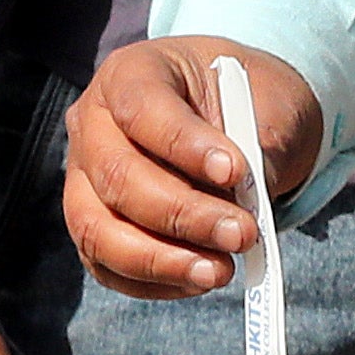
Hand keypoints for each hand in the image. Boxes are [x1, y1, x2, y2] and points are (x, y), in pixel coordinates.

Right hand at [61, 36, 320, 299]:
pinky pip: (107, 266)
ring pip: (98, 230)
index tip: (235, 172)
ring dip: (161, 260)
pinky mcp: (94, 225)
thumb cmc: (250, 102)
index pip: (141, 108)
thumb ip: (260, 147)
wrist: (241, 119)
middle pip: (117, 176)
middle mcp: (93, 124)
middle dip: (182, 215)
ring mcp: (85, 179)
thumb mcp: (269, 103)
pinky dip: (153, 282)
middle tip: (242, 234)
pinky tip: (199, 279)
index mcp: (132, 73)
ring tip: (220, 272)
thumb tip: (250, 209)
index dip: (183, 144)